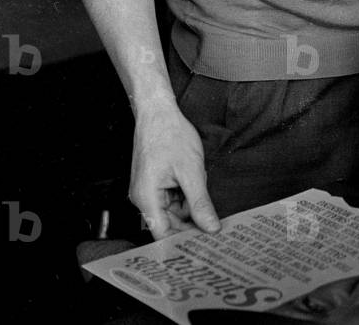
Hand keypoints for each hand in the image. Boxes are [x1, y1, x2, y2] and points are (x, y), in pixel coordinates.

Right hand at [130, 99, 220, 238]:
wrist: (158, 111)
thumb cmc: (171, 135)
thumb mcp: (192, 171)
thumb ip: (200, 203)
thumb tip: (211, 227)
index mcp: (147, 199)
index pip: (163, 235)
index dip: (183, 243)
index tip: (205, 248)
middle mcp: (143, 199)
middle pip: (168, 224)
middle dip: (191, 225)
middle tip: (215, 232)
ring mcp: (148, 191)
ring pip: (173, 211)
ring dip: (190, 208)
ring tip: (209, 207)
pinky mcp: (155, 183)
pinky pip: (172, 198)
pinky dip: (186, 197)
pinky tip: (199, 190)